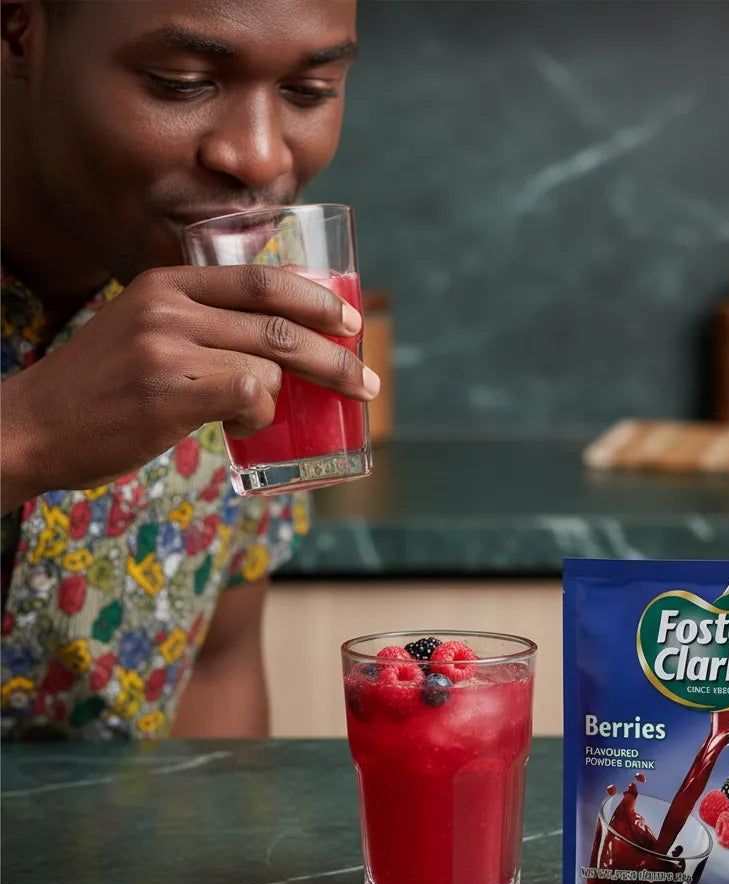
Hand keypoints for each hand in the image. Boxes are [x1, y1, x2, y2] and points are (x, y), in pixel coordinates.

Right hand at [0, 264, 374, 507]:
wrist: (33, 427)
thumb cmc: (101, 391)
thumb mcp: (144, 333)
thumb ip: (199, 327)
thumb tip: (276, 349)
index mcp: (165, 282)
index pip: (260, 279)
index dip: (315, 299)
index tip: (350, 321)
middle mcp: (168, 304)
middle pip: (280, 323)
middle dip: (336, 354)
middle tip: (366, 382)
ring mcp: (168, 345)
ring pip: (270, 363)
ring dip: (284, 397)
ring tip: (262, 418)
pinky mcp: (169, 389)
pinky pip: (252, 395)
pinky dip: (261, 417)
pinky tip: (241, 430)